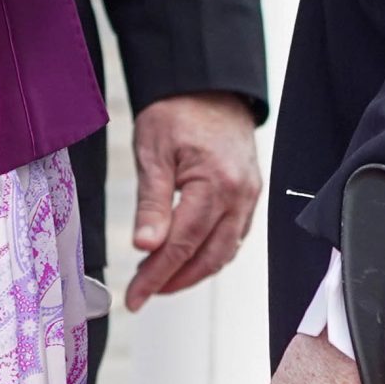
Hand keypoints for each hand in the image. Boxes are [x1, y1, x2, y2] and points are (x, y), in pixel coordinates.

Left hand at [126, 92, 260, 308]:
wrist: (210, 86)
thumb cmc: (178, 111)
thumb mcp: (153, 151)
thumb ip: (151, 202)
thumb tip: (145, 246)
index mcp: (215, 183)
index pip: (182, 244)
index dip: (156, 276)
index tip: (134, 297)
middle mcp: (239, 194)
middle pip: (208, 256)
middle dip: (174, 281)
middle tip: (143, 293)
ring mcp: (249, 196)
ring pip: (224, 252)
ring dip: (193, 272)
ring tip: (159, 279)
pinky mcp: (250, 195)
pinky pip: (234, 237)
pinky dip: (210, 254)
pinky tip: (187, 258)